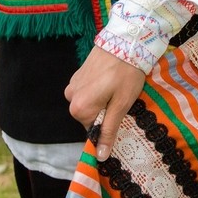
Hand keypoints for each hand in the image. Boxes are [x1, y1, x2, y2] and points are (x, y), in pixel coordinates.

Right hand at [66, 46, 147, 160]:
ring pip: (89, 103)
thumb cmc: (126, 75)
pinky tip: (111, 79)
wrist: (125, 41)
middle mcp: (71, 97)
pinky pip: (87, 90)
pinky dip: (98, 89)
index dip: (109, 124)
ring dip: (102, 100)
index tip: (121, 113)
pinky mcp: (77, 74)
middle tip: (122, 98)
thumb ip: (108, 131)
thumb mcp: (121, 105)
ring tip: (117, 87)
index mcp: (80, 108)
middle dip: (105, 111)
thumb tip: (99, 156)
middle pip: (89, 116)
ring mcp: (72, 84)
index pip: (93, 130)